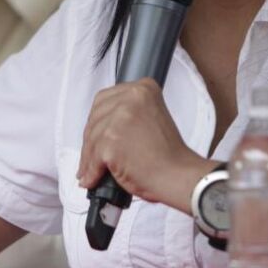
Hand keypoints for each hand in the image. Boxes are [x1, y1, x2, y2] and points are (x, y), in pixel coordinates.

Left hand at [76, 77, 213, 210]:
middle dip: (91, 139)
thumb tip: (101, 123)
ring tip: (91, 171)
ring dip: (89, 158)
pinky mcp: (111, 140)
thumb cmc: (168, 154)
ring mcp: (120, 118)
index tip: (97, 132)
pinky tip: (92, 179)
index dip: (98, 119)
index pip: (105, 99)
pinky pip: (92, 158)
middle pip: (95, 118)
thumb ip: (128, 112)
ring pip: (92, 139)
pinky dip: (91, 171)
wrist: (178, 175)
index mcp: (143, 88)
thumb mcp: (151, 116)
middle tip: (91, 154)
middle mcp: (131, 97)